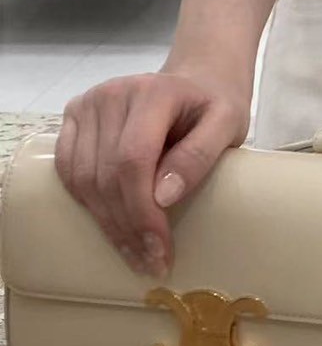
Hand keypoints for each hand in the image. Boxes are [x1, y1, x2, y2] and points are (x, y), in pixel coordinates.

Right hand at [54, 67, 252, 279]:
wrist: (196, 83)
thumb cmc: (214, 107)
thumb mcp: (228, 124)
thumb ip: (201, 153)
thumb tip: (164, 196)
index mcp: (154, 91)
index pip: (134, 160)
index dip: (142, 211)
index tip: (160, 250)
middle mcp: (113, 93)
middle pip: (106, 175)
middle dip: (127, 227)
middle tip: (151, 262)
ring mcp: (88, 104)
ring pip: (84, 179)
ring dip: (107, 223)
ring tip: (134, 253)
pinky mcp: (74, 116)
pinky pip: (69, 170)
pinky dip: (87, 203)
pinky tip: (112, 225)